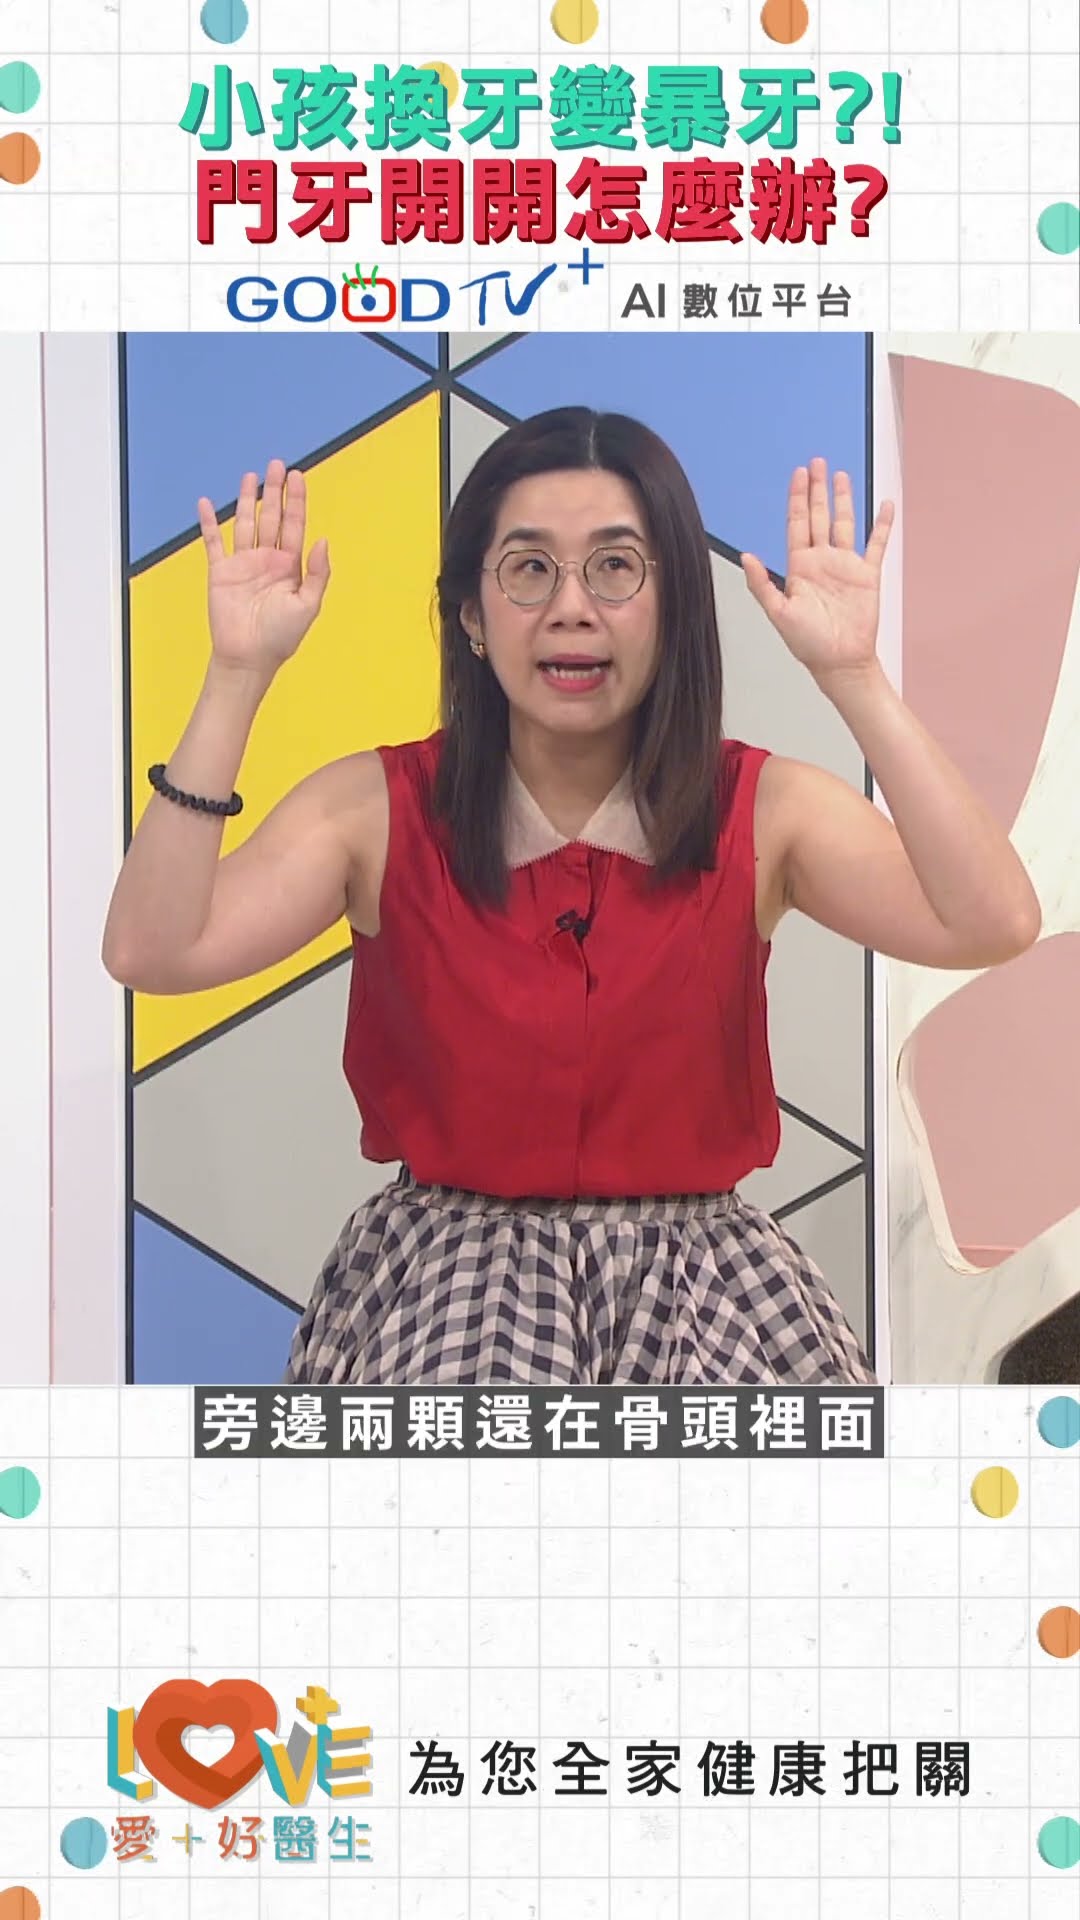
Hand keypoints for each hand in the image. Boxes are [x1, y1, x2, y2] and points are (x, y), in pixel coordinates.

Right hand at [197, 460, 330, 673]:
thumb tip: (322, 540)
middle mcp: (267, 561)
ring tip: (250, 475)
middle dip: (274, 491)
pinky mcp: (220, 572)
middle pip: (271, 517)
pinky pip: (213, 543)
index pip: (294, 525)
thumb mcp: (308, 606)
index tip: (297, 476)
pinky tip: (205, 503)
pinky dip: (208, 524)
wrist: (248, 658)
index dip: (296, 500)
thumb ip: (317, 574)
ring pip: (245, 523)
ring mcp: (243, 564)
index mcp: (290, 567)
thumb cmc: (281, 638)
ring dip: (246, 500)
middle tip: (277, 465)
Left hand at [741, 458, 893, 681]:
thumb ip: (761, 585)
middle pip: (819, 516)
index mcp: (799, 567)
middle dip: (817, 489)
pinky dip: (882, 524)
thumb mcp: (779, 613)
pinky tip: (885, 505)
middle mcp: (822, 561)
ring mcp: (845, 565)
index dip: (797, 498)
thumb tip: (747, 556)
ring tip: (840, 475)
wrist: (840, 662)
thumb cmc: (808, 643)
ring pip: (845, 523)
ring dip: (843, 499)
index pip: (798, 524)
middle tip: (816, 462)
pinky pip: (877, 543)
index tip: (798, 474)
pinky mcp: (867, 574)